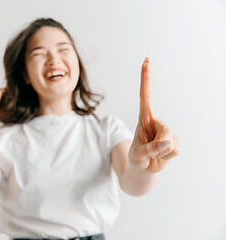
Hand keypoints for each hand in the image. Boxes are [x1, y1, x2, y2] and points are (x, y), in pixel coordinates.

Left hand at [128, 58, 179, 173]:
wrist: (144, 169)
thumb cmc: (137, 158)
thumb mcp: (137, 155)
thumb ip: (150, 149)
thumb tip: (166, 144)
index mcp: (143, 119)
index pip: (145, 97)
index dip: (146, 80)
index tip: (146, 62)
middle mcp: (156, 122)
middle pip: (165, 129)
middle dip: (158, 145)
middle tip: (150, 151)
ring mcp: (167, 132)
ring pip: (171, 141)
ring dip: (160, 153)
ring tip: (153, 154)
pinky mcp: (175, 141)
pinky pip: (176, 149)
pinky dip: (167, 156)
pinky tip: (162, 155)